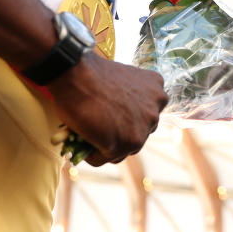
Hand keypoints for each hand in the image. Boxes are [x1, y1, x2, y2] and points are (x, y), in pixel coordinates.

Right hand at [47, 53, 167, 165]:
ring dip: (106, 145)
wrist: (76, 73)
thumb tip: (116, 119)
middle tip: (99, 129)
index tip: (112, 119)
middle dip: (120, 134)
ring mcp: (143, 129)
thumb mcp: (122, 82)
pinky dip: (92, 154)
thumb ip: (128, 99)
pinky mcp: (127, 143)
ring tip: (88, 134)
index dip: (126, 119)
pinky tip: (82, 140)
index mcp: (156, 91)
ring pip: (123, 149)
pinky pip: (105, 157)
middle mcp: (156, 110)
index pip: (144, 116)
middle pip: (137, 134)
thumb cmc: (91, 73)